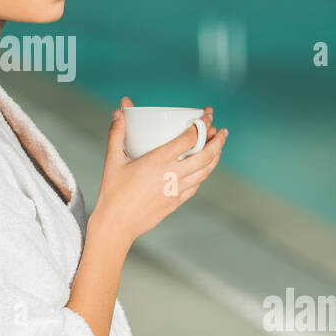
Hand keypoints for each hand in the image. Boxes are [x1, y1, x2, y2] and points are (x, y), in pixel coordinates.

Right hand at [92, 97, 226, 247]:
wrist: (117, 224)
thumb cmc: (113, 192)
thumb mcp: (113, 159)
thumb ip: (117, 133)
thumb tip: (119, 111)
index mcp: (159, 160)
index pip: (190, 138)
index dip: (202, 124)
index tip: (207, 115)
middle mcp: (173, 174)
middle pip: (206, 154)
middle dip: (218, 140)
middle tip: (222, 130)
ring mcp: (177, 190)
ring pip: (206, 171)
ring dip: (215, 156)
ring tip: (217, 146)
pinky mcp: (177, 201)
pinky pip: (197, 184)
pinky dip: (204, 173)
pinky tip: (202, 168)